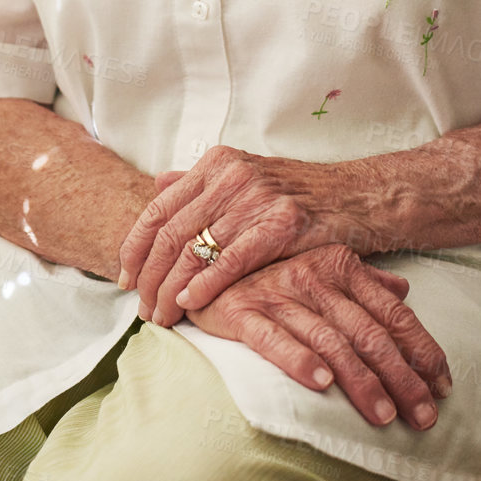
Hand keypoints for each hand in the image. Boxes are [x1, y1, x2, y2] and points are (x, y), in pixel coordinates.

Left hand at [117, 146, 365, 327]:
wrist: (356, 196)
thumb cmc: (298, 195)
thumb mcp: (246, 177)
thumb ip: (201, 181)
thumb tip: (158, 182)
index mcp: (217, 163)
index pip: (158, 207)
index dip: (134, 246)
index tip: (124, 278)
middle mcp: (232, 175)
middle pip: (170, 232)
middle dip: (149, 277)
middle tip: (142, 310)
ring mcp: (257, 197)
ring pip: (195, 249)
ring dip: (172, 290)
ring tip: (163, 317)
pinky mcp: (283, 224)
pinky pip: (232, 260)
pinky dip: (206, 285)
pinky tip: (192, 304)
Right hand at [181, 244, 451, 431]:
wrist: (200, 256)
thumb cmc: (268, 268)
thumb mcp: (320, 264)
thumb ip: (363, 279)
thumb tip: (404, 291)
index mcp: (339, 265)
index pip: (392, 314)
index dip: (422, 350)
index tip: (444, 386)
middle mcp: (313, 277)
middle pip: (368, 334)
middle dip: (402, 378)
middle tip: (424, 418)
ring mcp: (277, 293)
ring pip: (330, 341)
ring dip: (360, 381)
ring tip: (384, 417)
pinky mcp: (241, 311)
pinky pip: (273, 338)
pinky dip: (298, 359)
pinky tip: (320, 383)